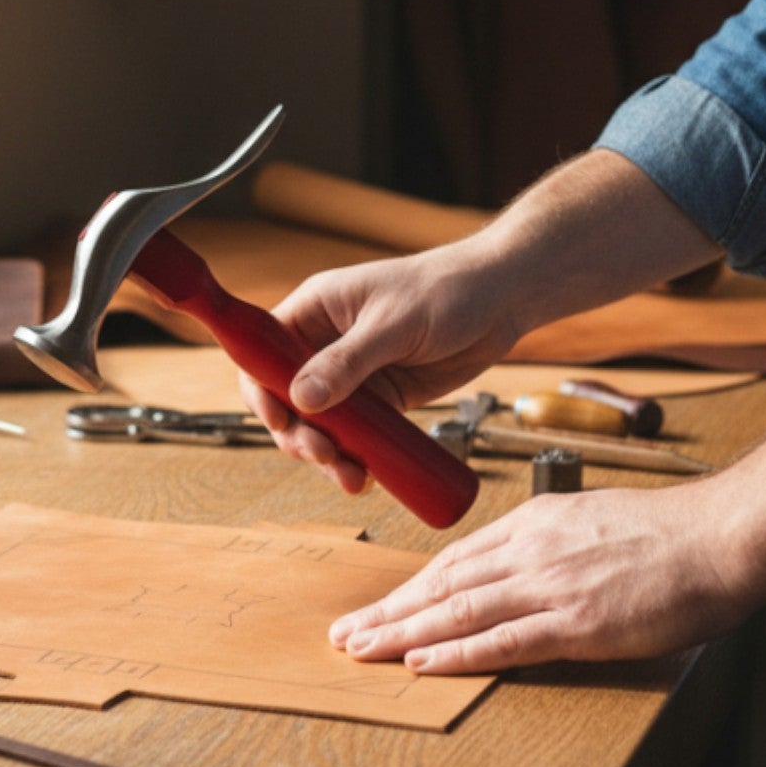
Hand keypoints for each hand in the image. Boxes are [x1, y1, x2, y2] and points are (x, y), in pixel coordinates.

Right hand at [236, 150, 724, 495]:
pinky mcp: (383, 399)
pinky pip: (357, 436)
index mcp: (314, 311)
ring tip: (351, 476)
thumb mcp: (394, 324)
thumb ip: (348, 362)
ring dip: (327, 455)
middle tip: (325, 454)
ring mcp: (354, 375)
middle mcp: (325, 345)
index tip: (280, 420)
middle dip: (299, 434)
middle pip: (287, 400)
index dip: (262, 390)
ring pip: (321, 426)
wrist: (503, 299)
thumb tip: (303, 398)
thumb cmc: (448, 290)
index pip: (263, 354)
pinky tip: (365, 476)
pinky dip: (356, 458)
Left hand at [327, 430, 765, 673]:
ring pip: (459, 610)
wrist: (722, 536)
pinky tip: (420, 663)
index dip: (413, 586)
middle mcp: (533, 551)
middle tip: (346, 633)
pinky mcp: (578, 623)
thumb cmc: (674, 534)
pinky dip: (457, 652)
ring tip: (361, 649)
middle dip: (389, 610)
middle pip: (444, 583)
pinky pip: (504, 641)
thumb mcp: (597, 521)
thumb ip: (557, 543)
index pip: (458, 558)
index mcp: (537, 524)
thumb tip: (532, 566)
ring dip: (403, 631)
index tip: (383, 605)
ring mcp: (552, 586)